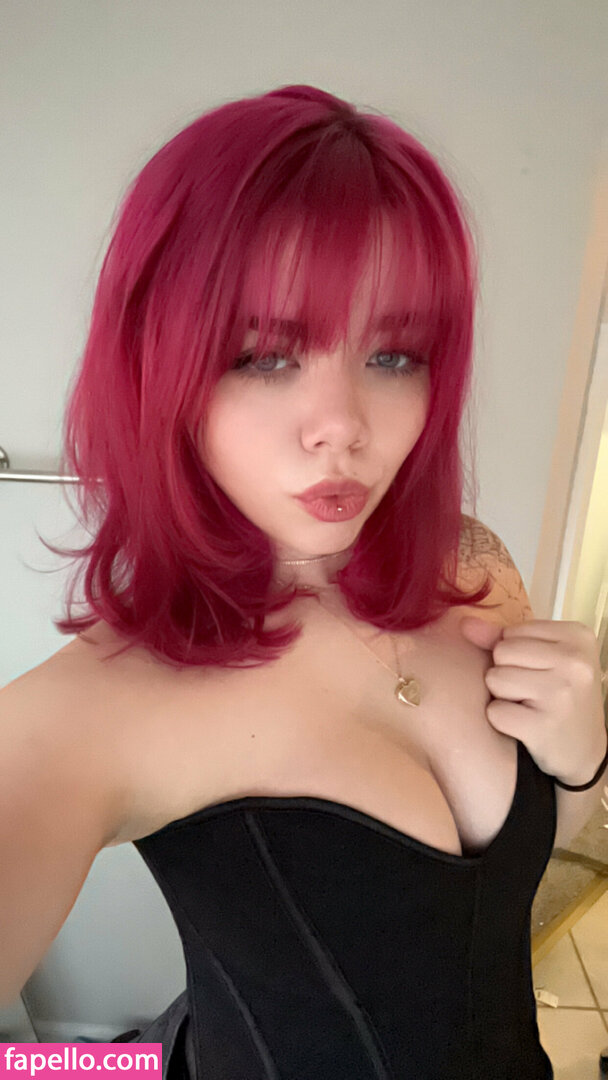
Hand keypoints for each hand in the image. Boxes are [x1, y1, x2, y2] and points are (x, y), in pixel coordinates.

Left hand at [458, 615, 606, 784]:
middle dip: (507, 672)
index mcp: (577, 637)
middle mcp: (574, 662)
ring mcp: (561, 694)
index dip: (515, 654)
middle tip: (534, 692)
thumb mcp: (542, 659)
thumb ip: (501, 638)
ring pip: (495, 678)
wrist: (584, 751)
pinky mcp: (543, 726)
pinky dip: (503, 720)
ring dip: (503, 696)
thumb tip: (465, 623)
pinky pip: (495, 712)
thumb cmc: (560, 696)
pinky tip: (525, 726)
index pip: (512, 631)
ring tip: (529, 706)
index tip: (541, 672)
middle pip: (501, 652)